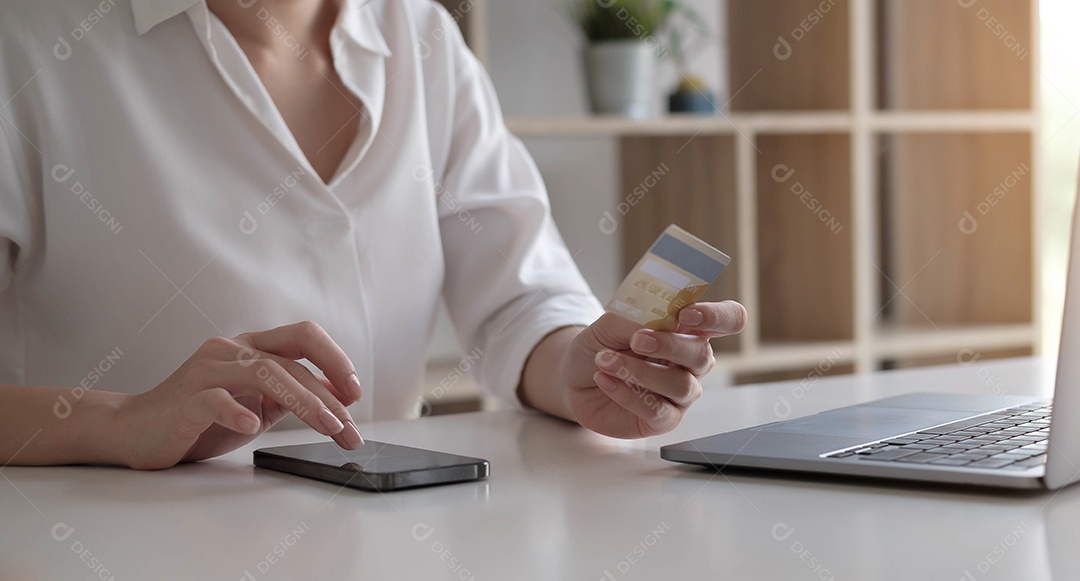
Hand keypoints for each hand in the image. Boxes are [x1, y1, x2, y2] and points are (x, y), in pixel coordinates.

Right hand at [117, 321, 363, 469]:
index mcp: (251, 347)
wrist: (136, 431)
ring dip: (303, 402)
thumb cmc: (201, 419)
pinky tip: (251, 426)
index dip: (335, 359)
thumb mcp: (257, 404)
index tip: (355, 393)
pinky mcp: (186, 398)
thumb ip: (291, 396)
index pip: (303, 336)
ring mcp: (207, 370)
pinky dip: (237, 411)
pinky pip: (215, 399)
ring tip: (327, 427)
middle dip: (328, 397)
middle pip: (291, 362)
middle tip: (349, 429)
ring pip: (264, 374)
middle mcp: (231, 350)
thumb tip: (339, 398)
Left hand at [560, 301, 745, 438]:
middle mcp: (691, 363)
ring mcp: (681, 394)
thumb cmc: (600, 346)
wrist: (574, 379)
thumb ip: (636, 318)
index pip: (728, 319)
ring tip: (606, 361)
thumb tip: (655, 321)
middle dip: (670, 345)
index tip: (686, 314)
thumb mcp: (610, 323)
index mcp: (688, 330)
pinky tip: (605, 380)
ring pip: (681, 385)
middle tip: (637, 340)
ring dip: (641, 371)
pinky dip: (627, 394)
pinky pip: (657, 410)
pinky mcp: (664, 419)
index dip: (716, 316)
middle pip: (703, 354)